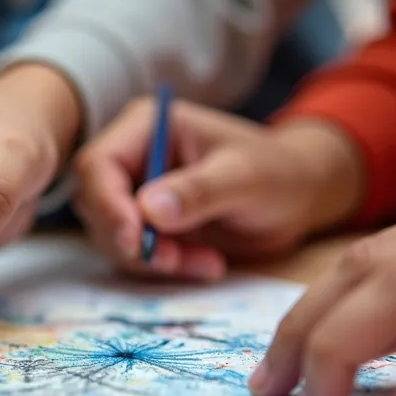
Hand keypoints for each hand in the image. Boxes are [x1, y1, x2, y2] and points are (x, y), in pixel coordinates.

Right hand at [73, 99, 365, 280]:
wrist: (298, 197)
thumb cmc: (277, 171)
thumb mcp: (245, 178)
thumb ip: (198, 190)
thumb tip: (149, 209)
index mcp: (146, 126)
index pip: (98, 165)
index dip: (108, 206)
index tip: (136, 242)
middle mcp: (132, 157)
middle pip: (96, 205)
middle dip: (130, 240)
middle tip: (173, 261)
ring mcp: (136, 193)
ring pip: (113, 236)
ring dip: (152, 260)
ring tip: (206, 262)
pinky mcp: (147, 226)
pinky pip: (135, 255)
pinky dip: (166, 268)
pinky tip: (207, 264)